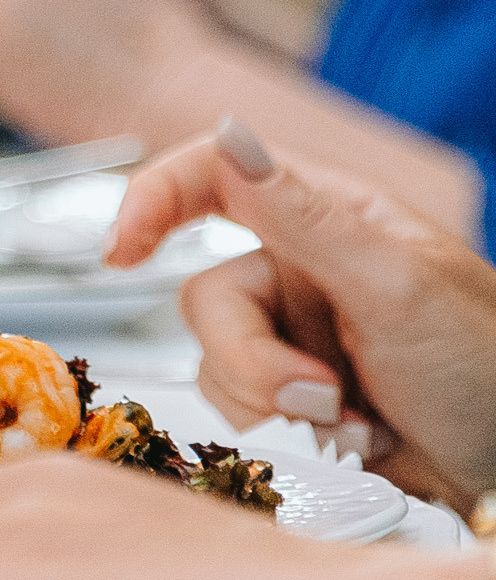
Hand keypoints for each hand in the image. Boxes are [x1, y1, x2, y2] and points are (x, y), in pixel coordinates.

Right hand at [109, 119, 495, 507]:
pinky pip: (244, 419)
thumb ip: (303, 217)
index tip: (121, 249)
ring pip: (218, 367)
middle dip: (254, 360)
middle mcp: (300, 273)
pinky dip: (294, 441)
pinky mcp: (296, 407)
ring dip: (280, 408)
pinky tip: (355, 446)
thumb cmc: (489, 370)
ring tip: (356, 427)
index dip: (154, 201)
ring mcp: (296, 343)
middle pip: (206, 299)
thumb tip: (228, 133)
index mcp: (328, 217)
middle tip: (322, 396)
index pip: (214, 177)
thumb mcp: (399, 287)